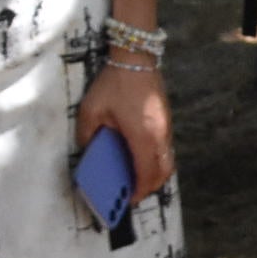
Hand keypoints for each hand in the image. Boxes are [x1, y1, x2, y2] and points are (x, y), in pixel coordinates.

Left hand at [78, 60, 176, 196]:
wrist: (136, 57)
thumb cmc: (114, 84)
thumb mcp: (91, 111)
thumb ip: (88, 135)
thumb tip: (89, 150)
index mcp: (142, 137)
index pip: (146, 174)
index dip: (138, 191)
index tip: (127, 200)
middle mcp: (159, 136)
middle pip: (164, 172)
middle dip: (150, 186)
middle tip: (132, 192)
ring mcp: (166, 127)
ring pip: (168, 160)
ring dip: (155, 173)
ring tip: (136, 177)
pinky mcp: (167, 119)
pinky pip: (166, 148)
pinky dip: (156, 159)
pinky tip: (140, 156)